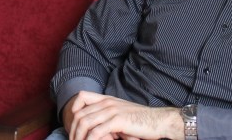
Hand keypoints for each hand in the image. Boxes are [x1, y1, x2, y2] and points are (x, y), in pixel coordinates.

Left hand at [64, 91, 183, 139]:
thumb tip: (94, 129)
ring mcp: (112, 111)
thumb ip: (107, 117)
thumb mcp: (121, 114)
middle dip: (73, 130)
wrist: (159, 121)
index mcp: (107, 99)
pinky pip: (96, 132)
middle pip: (80, 113)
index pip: (82, 97)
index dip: (73, 108)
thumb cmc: (141, 120)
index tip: (72, 123)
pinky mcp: (117, 121)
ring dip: (78, 136)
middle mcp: (107, 102)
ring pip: (85, 123)